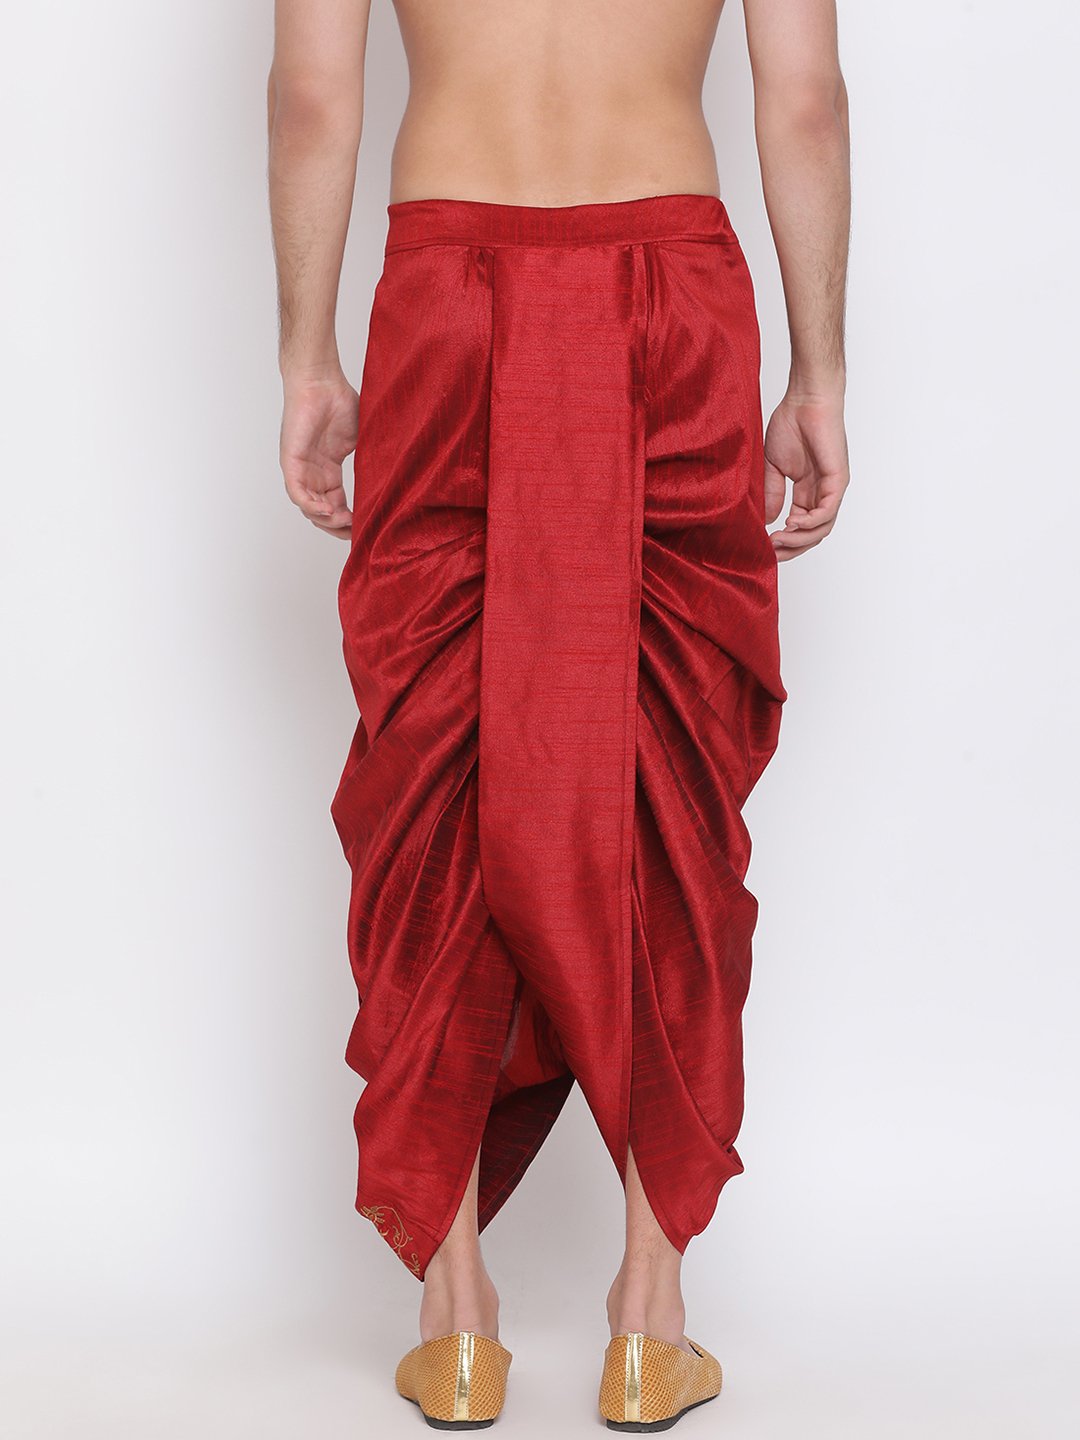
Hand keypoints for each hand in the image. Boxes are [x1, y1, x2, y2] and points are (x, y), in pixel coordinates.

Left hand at [279, 369, 358, 538]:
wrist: (321, 382)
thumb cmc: (340, 402)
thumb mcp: (362, 440)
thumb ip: (371, 460)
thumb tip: (397, 477)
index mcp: (327, 471)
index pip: (335, 505)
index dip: (348, 519)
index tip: (365, 526)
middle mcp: (312, 473)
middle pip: (321, 512)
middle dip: (338, 526)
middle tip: (356, 530)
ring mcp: (300, 469)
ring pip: (308, 507)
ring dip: (326, 520)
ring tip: (345, 522)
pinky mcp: (290, 461)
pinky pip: (297, 493)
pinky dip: (311, 506)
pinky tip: (328, 511)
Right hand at [763, 390, 848, 560]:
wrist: (805, 400)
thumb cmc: (791, 424)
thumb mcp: (774, 467)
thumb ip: (772, 494)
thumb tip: (766, 521)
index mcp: (807, 491)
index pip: (800, 528)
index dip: (784, 542)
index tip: (764, 547)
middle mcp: (822, 493)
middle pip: (812, 534)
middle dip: (791, 547)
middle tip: (771, 552)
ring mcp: (832, 488)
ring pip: (821, 529)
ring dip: (799, 539)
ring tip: (778, 539)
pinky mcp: (838, 480)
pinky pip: (827, 512)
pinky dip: (810, 523)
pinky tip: (792, 523)